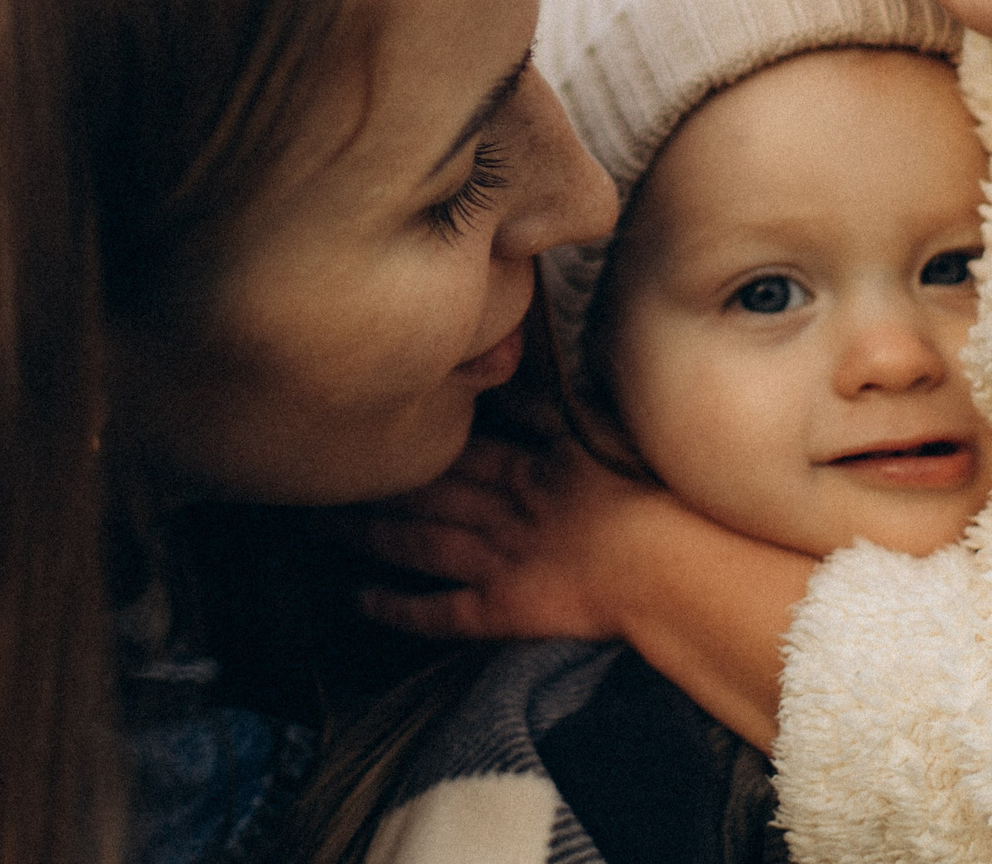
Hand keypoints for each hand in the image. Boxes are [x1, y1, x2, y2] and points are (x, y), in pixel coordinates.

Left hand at [346, 431, 818, 750]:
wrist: (667, 564)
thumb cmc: (650, 499)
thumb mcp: (602, 435)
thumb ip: (553, 409)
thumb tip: (509, 382)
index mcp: (527, 467)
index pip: (458, 452)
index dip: (416, 445)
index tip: (375, 432)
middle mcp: (500, 511)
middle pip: (425, 495)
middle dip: (375, 487)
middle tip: (324, 479)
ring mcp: (495, 561)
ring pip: (417, 544)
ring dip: (369, 536)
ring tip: (324, 530)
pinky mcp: (500, 609)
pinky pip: (438, 611)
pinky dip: (397, 608)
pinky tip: (360, 603)